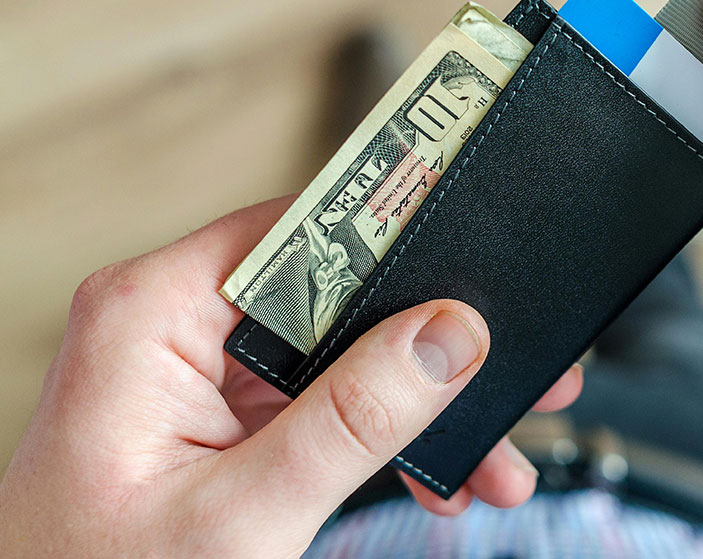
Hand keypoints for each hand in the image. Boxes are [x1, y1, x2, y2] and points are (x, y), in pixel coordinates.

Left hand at [0, 197, 582, 556]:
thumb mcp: (245, 513)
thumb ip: (352, 418)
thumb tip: (447, 335)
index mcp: (152, 312)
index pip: (303, 231)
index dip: (398, 236)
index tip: (476, 254)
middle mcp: (173, 322)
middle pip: (335, 293)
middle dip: (427, 345)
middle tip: (507, 370)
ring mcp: (197, 368)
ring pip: (340, 351)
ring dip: (416, 403)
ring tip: (490, 454)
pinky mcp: (218, 410)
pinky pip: (320, 396)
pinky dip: (378, 433)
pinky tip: (434, 473)